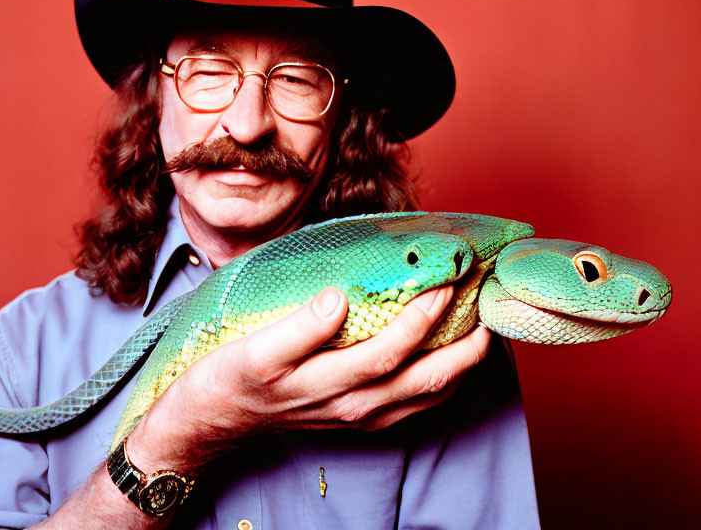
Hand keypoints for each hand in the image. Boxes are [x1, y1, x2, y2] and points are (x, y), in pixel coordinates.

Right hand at [127, 285, 490, 474]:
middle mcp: (353, 407)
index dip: (424, 317)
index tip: (446, 280)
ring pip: (426, 397)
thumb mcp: (254, 350)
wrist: (214, 420)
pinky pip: (413, 406)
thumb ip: (298, 326)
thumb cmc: (230, 379)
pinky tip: (448, 361)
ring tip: (481, 331)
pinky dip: (441, 383)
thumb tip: (338, 298)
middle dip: (463, 345)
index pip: (392, 351)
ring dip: (460, 365)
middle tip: (486, 306)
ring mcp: (358, 417)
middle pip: (425, 380)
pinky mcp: (357, 419)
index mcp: (329, 384)